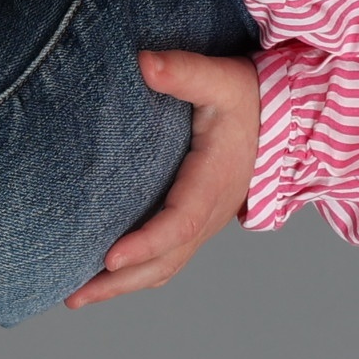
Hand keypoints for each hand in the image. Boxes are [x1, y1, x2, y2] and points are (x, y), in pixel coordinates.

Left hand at [65, 50, 260, 309]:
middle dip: (120, 281)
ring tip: (78, 297)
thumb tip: (145, 62)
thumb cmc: (251, 99)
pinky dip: (139, 273)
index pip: (179, 223)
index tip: (109, 258)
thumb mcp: (223, 79)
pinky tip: (108, 277)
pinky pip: (169, 258)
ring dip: (124, 285)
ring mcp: (205, 222)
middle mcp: (211, 213)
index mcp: (214, 182)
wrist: (285, 119)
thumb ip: (185, 72)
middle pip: (166, 260)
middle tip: (73, 295)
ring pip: (166, 266)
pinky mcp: (198, 222)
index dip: (145, 244)